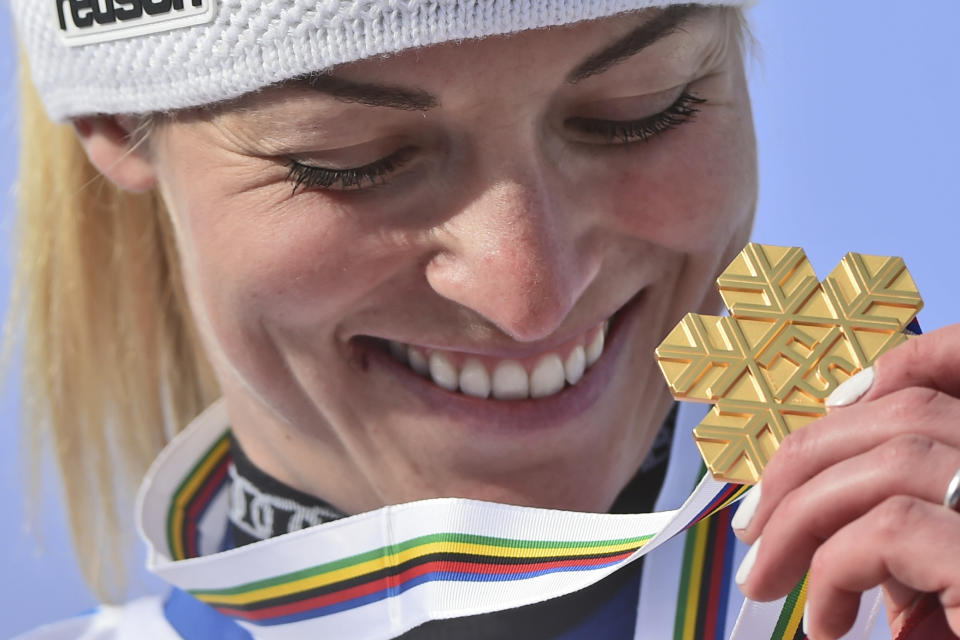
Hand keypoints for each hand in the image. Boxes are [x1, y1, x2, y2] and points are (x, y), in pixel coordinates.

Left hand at [730, 323, 959, 639]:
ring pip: (892, 462)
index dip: (903, 363)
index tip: (829, 407)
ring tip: (764, 578)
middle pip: (907, 416)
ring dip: (803, 514)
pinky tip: (826, 622)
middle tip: (750, 526)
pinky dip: (836, 566)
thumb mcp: (947, 587)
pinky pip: (891, 530)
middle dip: (807, 459)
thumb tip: (837, 524)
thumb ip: (914, 541)